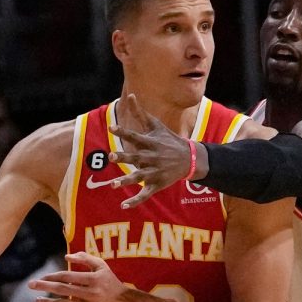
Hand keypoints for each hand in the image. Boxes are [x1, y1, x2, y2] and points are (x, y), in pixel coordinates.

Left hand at [28, 252, 131, 301]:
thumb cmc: (110, 281)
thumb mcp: (101, 266)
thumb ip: (85, 258)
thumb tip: (66, 256)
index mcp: (93, 279)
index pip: (68, 276)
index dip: (53, 276)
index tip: (42, 276)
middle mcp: (91, 293)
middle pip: (63, 289)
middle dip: (45, 287)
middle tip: (31, 284)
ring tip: (37, 300)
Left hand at [108, 94, 191, 208]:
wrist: (190, 158)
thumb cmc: (168, 139)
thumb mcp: (156, 125)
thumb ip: (140, 112)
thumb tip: (131, 95)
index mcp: (150, 143)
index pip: (135, 136)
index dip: (123, 132)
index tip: (111, 129)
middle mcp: (151, 157)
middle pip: (136, 158)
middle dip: (124, 158)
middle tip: (112, 156)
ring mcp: (154, 172)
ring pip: (139, 177)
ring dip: (127, 181)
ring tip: (114, 185)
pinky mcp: (157, 184)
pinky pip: (145, 194)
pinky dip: (135, 201)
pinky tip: (124, 206)